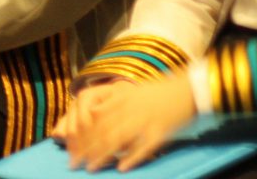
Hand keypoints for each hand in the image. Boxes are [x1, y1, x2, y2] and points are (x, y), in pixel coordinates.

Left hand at [62, 75, 195, 171]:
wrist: (187, 89)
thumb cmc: (156, 93)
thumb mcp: (129, 92)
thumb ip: (109, 103)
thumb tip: (89, 114)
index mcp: (119, 98)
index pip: (93, 118)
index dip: (80, 134)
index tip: (68, 146)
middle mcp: (128, 108)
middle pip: (102, 130)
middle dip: (86, 148)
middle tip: (73, 163)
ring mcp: (144, 120)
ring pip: (118, 139)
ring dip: (103, 154)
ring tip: (90, 168)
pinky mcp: (160, 131)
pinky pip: (144, 146)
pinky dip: (132, 157)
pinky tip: (121, 168)